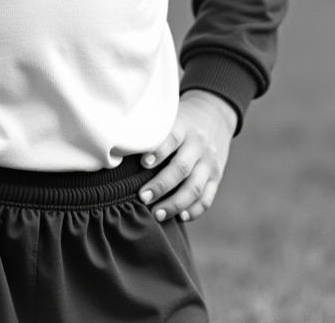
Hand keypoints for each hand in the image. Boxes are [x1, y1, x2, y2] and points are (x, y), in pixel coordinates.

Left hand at [138, 89, 237, 223]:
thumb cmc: (177, 122)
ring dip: (176, 204)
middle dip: (161, 185)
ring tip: (156, 214)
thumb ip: (150, 131)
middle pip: (182, 168)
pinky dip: (195, 210)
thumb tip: (117, 147)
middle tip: (142, 198)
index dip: (158, 151)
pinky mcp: (216, 177)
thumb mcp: (167, 118)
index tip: (143, 164)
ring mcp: (209, 162)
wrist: (213, 117)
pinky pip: (207, 197)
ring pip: (195, 187)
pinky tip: (181, 217)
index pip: (172, 138)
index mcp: (183, 127)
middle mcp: (198, 145)